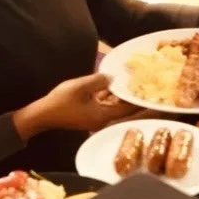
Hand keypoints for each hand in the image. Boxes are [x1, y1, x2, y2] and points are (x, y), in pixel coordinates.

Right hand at [13, 73, 138, 139]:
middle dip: (134, 99)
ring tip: (133, 85)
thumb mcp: (81, 86)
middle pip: (124, 110)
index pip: (129, 110)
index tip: (156, 97)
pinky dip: (110, 98)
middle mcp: (102, 120)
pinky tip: (112, 87)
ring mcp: (95, 119)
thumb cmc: (60, 102)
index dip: (142, 103)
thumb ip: (99, 80)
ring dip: (122, 98)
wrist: (42, 115)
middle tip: (148, 88)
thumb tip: (113, 77)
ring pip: (115, 108)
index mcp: (103, 116)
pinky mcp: (89, 116)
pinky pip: (105, 106)